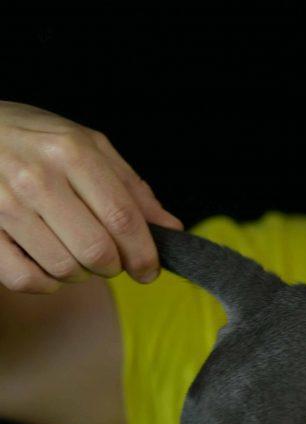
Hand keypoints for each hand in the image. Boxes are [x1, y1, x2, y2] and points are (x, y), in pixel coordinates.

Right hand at [0, 100, 182, 293]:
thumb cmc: (34, 139)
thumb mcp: (87, 145)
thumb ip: (130, 188)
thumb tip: (170, 228)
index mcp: (71, 152)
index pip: (123, 218)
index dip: (144, 254)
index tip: (149, 270)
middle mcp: (36, 177)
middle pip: (97, 250)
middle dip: (113, 266)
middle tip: (110, 261)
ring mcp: (3, 204)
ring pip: (64, 268)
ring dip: (80, 274)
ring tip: (75, 254)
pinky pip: (25, 279)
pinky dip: (45, 283)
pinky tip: (47, 266)